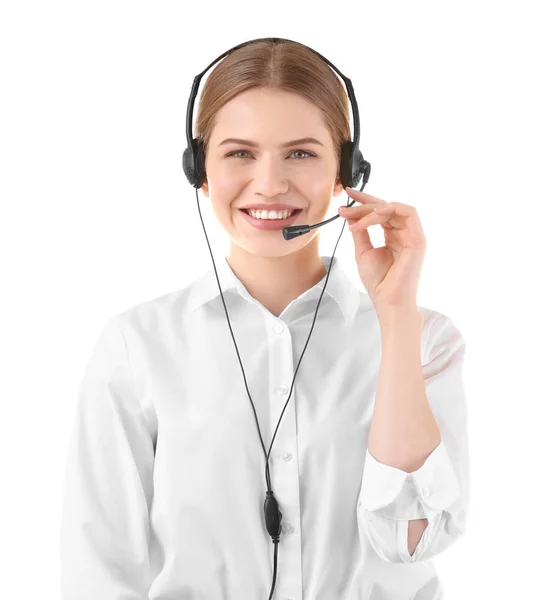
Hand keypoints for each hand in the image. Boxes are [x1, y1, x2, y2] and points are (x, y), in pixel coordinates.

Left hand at [337, 187, 426, 313]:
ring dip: (373, 208)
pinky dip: (390, 209)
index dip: (364, 201)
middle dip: (363, 204)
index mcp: (393, 235)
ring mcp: (413, 235)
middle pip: (385, 207)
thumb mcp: (363, 251)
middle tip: (345, 207)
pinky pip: (408, 213)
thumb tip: (351, 214)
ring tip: (356, 215)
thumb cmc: (378, 281)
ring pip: (395, 208)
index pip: (380, 212)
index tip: (346, 195)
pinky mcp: (418, 239)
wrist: (388, 300)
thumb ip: (360, 231)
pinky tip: (374, 215)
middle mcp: (404, 232)